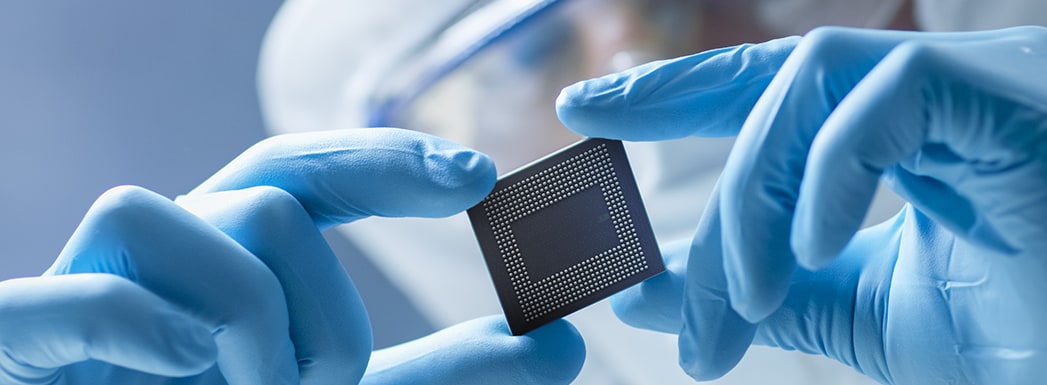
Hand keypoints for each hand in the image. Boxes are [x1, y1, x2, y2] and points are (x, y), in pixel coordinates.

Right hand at [0, 128, 583, 383]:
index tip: (481, 180)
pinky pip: (101, 292)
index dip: (391, 159)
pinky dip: (157, 331)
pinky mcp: (28, 334)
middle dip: (330, 289)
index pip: (312, 172)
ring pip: (209, 222)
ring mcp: (98, 285)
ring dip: (259, 327)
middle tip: (338, 383)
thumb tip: (565, 346)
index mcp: (235, 260)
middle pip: (273, 185)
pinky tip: (179, 370)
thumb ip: (442, 381)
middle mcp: (171, 254)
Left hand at [557, 27, 1046, 383]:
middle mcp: (953, 80)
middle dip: (699, 170)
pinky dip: (826, 174)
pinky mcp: (1023, 100)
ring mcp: (993, 77)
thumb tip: (639, 283)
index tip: (586, 111)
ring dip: (752, 196)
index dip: (676, 90)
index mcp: (917, 118)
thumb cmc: (1015, 354)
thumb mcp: (851, 312)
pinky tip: (810, 251)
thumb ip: (754, 287)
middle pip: (779, 83)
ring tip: (741, 300)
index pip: (775, 82)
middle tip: (636, 271)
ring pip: (814, 83)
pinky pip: (883, 99)